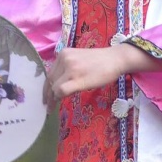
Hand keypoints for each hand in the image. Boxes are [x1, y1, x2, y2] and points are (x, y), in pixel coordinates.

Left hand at [46, 44, 161, 104]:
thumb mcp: (77, 59)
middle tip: (46, 105)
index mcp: (63, 54)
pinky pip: (62, 90)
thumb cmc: (99, 61)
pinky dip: (59, 98)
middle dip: (47, 94)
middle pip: (50, 80)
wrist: (115, 59)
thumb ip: (66, 68)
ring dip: (52, 99)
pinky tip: (60, 102)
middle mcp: (64, 59)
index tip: (46, 96)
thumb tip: (56, 85)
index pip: (50, 72)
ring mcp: (71, 69)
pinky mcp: (78, 79)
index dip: (46, 86)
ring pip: (54, 87)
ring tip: (52, 107)